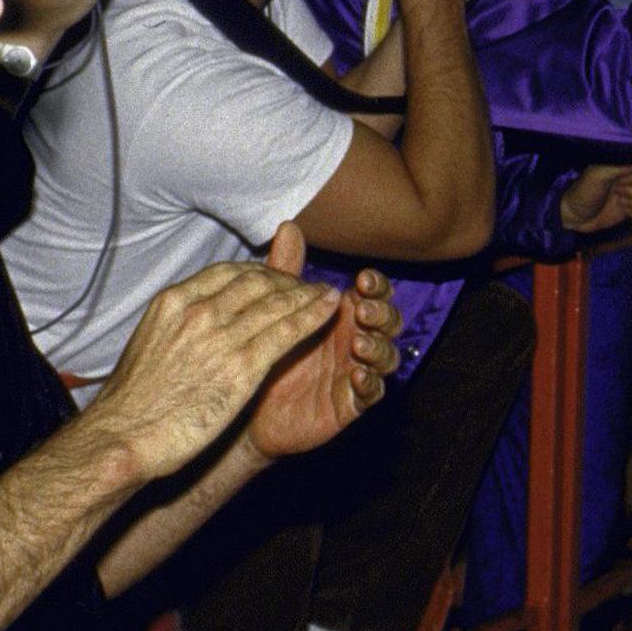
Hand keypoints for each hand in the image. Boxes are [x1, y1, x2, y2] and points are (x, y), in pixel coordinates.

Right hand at [86, 259, 342, 481]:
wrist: (123, 436)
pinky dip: (312, 316)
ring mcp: (221, 337)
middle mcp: (198, 311)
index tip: (273, 279)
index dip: (258, 273)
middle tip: (305, 286)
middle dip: (286, 281)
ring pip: (276, 303)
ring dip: (307, 295)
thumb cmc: (133, 402)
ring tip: (325, 294)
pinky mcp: (242, 368)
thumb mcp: (149, 344)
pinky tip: (329, 310)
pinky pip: (287, 332)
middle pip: (256, 282)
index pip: (227, 273)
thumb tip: (190, 320)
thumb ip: (177, 325)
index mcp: (173, 302)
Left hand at [238, 226, 400, 460]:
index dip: (376, 285)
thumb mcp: (273, 309)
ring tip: (358, 343)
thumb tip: (289, 226)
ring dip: (378, 347)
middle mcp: (356, 339)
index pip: (374, 292)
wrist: (241, 404)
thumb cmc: (262, 350)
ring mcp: (356, 371)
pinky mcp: (349, 403)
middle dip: (382, 313)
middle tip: (362, 310)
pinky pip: (371, 394)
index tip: (363, 280)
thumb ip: (286, 271)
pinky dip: (369, 384)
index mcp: (343, 313)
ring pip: (387, 356)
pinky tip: (356, 376)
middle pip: (389, 321)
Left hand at [556, 164, 631, 235]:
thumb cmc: (583, 193)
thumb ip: (620, 166)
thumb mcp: (598, 175)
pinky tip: (623, 211)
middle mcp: (628, 177)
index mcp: (621, 166)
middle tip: (617, 193)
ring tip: (619, 202)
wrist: (575, 217)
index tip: (622, 182)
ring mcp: (631, 193)